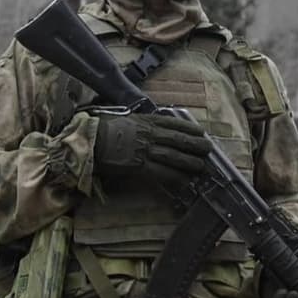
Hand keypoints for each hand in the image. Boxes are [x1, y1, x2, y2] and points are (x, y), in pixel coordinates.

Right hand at [94, 113, 211, 188]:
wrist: (89, 140)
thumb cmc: (102, 128)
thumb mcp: (125, 118)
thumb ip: (140, 122)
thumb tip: (151, 124)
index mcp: (146, 121)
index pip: (173, 124)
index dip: (189, 129)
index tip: (200, 132)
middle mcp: (149, 134)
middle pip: (178, 139)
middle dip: (195, 145)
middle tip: (208, 149)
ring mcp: (145, 150)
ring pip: (173, 156)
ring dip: (189, 161)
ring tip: (201, 166)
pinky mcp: (139, 166)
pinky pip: (161, 172)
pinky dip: (174, 176)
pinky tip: (184, 180)